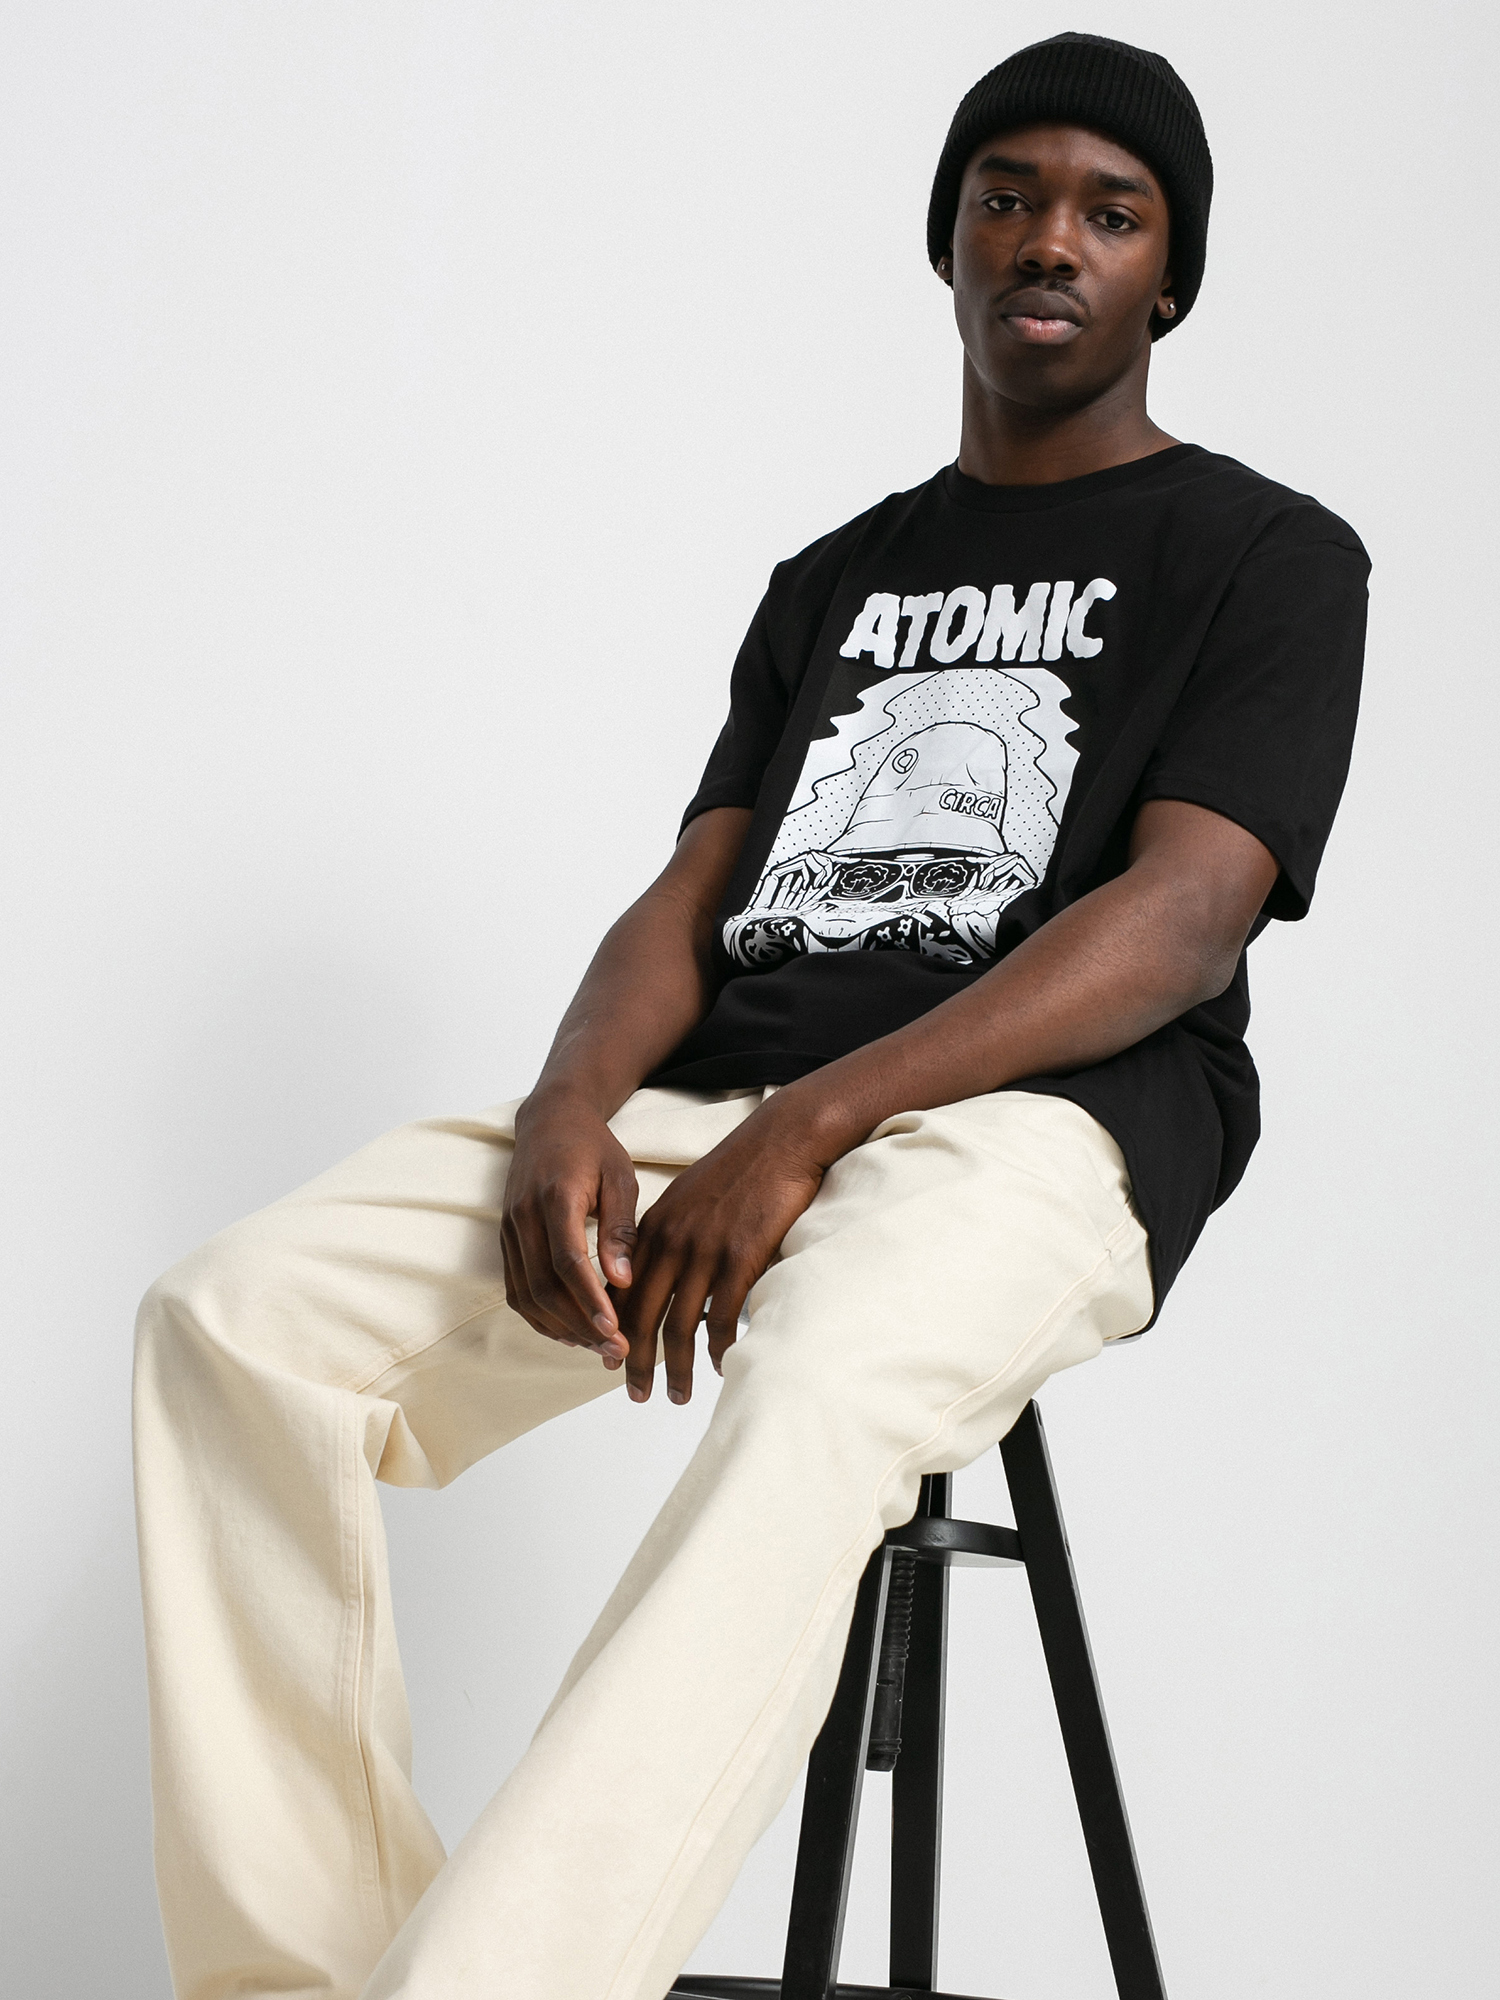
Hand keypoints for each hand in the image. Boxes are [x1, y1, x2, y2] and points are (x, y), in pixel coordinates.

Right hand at [501, 1088, 638, 1365]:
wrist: (550, 1121)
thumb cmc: (593, 1148)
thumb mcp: (620, 1177)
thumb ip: (620, 1228)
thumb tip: (622, 1281)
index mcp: (556, 1197)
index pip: (567, 1261)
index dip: (589, 1300)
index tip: (614, 1331)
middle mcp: (524, 1216)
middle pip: (543, 1286)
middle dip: (579, 1325)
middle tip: (614, 1350)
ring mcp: (509, 1229)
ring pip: (525, 1294)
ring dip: (559, 1327)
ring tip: (597, 1347)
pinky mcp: (506, 1239)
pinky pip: (516, 1288)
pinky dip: (540, 1316)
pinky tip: (570, 1330)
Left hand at [616, 1099, 827, 1405]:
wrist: (780, 1141)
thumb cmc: (738, 1171)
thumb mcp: (688, 1200)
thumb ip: (669, 1238)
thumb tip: (664, 1280)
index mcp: (653, 1229)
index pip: (622, 1292)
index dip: (615, 1333)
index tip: (614, 1361)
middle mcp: (671, 1243)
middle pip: (642, 1317)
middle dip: (635, 1363)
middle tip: (636, 1395)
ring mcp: (704, 1252)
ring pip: (680, 1327)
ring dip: (676, 1368)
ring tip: (677, 1396)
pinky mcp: (739, 1258)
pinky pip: (722, 1318)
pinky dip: (718, 1349)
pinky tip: (720, 1365)